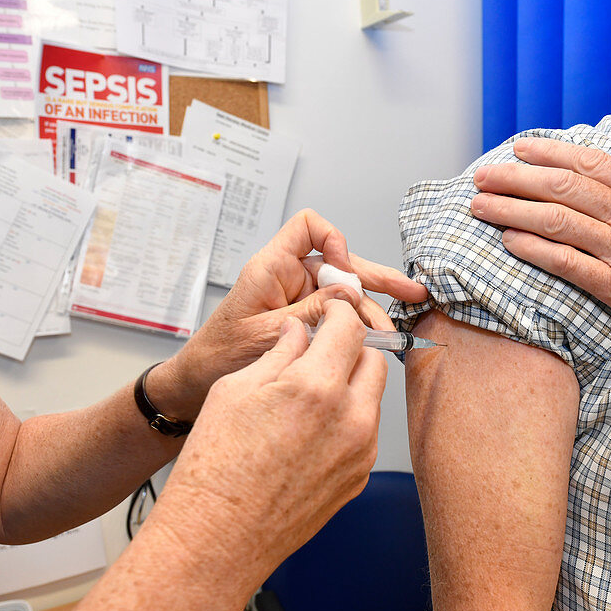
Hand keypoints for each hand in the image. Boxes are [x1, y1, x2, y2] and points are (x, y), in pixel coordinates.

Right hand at [150, 299, 387, 578]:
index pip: (351, 327)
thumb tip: (299, 332)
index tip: (332, 312)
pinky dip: (348, 419)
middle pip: (374, 359)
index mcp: (316, 388)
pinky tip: (311, 430)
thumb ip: (278, 353)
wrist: (217, 539)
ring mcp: (359, 452)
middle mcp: (349, 419)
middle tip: (323, 348)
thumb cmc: (215, 472)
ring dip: (352, 384)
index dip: (340, 312)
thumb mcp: (235, 390)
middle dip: (352, 347)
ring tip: (310, 393)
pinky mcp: (358, 478)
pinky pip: (365, 432)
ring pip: (373, 397)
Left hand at [153, 208, 425, 417]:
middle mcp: (288, 278)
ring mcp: (297, 298)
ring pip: (345, 291)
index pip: (308, 227)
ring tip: (390, 335)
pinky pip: (337, 313)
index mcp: (271, 269)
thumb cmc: (218, 357)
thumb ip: (309, 313)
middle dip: (376, 277)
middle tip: (411, 292)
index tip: (345, 269)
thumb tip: (351, 294)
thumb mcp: (266, 335)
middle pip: (340, 262)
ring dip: (370, 311)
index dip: (333, 240)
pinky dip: (357, 326)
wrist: (198, 383)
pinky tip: (375, 341)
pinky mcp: (303, 318)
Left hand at [470, 138, 610, 351]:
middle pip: (563, 188)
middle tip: (483, 175)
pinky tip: (508, 240)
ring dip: (512, 211)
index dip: (550, 153)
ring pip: (557, 223)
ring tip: (479, 206)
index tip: (521, 148)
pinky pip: (568, 265)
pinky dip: (535, 250)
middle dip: (516, 178)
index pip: (591, 163)